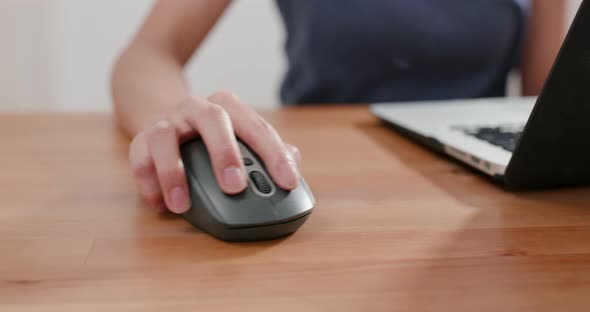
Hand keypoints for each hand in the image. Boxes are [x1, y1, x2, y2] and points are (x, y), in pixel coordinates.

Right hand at [128, 91, 301, 212]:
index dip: (274, 154)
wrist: (161, 109)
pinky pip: (139, 157)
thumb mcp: (240, 134)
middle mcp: (198, 109)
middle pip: (213, 119)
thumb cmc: (212, 133)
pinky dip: (148, 182)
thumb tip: (293, 165)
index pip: (256, 126)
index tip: (287, 182)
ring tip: (183, 205)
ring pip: (165, 138)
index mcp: (229, 108)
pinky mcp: (140, 139)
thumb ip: (269, 150)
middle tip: (235, 187)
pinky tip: (160, 205)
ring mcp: (167, 122)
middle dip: (225, 153)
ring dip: (174, 172)